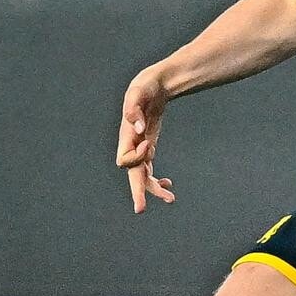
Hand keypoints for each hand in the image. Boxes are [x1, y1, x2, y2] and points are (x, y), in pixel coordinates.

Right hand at [116, 71, 174, 213]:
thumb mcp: (138, 91)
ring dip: (153, 189)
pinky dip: (156, 179)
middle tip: (140, 210)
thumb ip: (134, 109)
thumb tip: (138, 129)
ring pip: (142, 176)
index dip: (136, 157)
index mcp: (125, 135)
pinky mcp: (147, 148)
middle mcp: (130, 145)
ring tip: (170, 198)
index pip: (125, 159)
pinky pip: (149, 171)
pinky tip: (168, 183)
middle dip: (137, 191)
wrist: (154, 85)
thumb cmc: (145, 86)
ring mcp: (139, 149)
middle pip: (132, 174)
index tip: (148, 144)